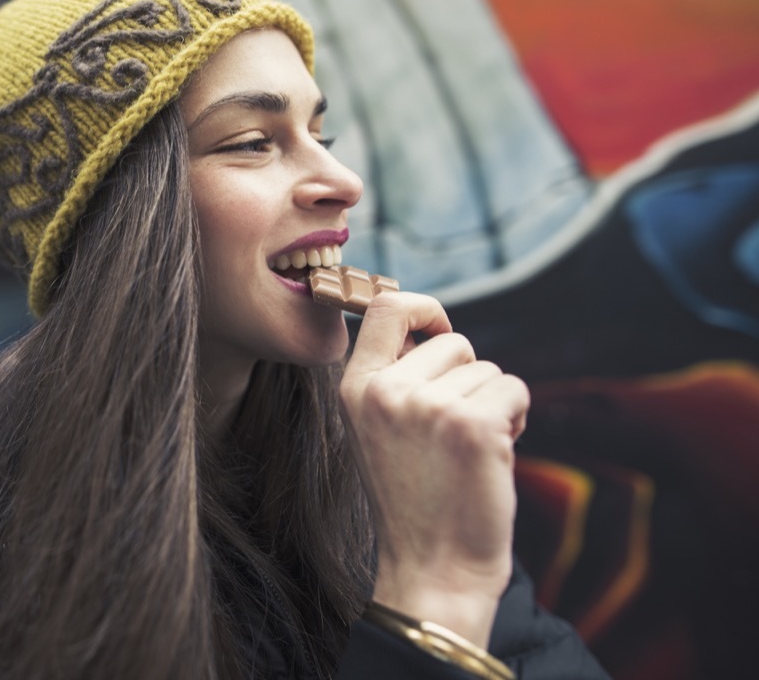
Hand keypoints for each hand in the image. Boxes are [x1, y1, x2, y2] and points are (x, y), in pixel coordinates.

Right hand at [340, 292, 528, 646]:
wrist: (432, 568)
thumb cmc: (416, 499)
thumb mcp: (381, 429)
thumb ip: (398, 379)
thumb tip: (436, 330)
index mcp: (356, 388)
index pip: (385, 306)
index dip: (424, 308)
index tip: (440, 332)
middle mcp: (386, 392)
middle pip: (453, 341)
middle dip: (468, 377)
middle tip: (456, 429)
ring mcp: (428, 407)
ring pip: (488, 370)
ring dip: (493, 404)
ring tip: (469, 452)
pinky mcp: (472, 426)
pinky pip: (515, 390)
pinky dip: (518, 420)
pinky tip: (493, 457)